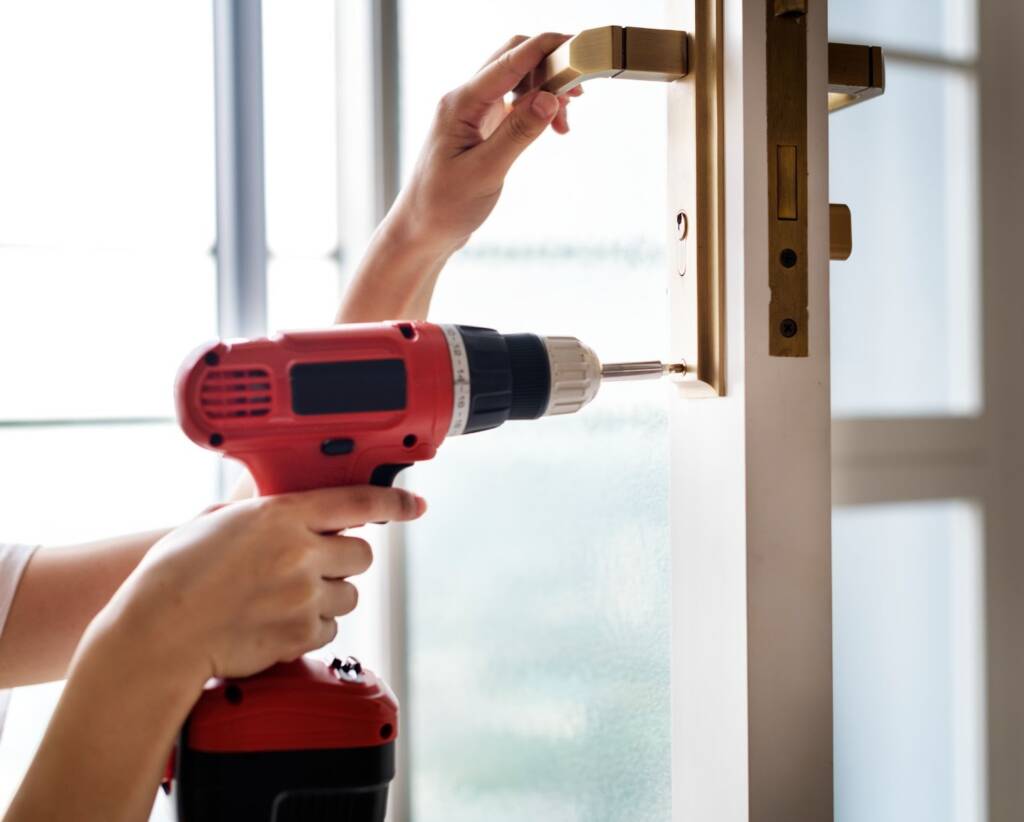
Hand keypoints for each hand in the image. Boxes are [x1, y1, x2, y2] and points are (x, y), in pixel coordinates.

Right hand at [79, 486, 426, 686]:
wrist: (158, 634)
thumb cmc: (174, 575)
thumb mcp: (217, 520)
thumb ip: (263, 513)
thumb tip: (288, 512)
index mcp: (281, 516)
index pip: (359, 503)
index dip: (394, 503)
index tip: (414, 506)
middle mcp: (301, 553)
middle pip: (362, 554)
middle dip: (343, 559)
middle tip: (313, 565)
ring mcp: (304, 596)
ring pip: (350, 594)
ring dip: (328, 595)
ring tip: (285, 598)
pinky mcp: (301, 635)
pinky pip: (330, 628)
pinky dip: (312, 627)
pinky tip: (278, 623)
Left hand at [392, 32, 581, 253]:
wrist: (421, 229)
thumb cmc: (444, 206)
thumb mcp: (485, 172)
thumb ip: (517, 133)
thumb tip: (550, 98)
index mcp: (460, 104)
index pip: (509, 60)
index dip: (545, 47)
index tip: (578, 45)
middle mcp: (465, 99)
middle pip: (514, 59)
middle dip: (549, 66)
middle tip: (579, 91)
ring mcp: (473, 112)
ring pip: (517, 79)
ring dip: (546, 89)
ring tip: (566, 122)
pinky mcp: (481, 126)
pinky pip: (514, 102)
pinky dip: (537, 107)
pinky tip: (554, 127)